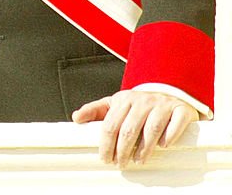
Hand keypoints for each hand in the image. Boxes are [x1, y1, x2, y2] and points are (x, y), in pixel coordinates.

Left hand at [72, 90, 198, 165]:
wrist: (170, 94)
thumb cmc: (139, 105)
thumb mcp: (116, 104)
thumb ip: (96, 111)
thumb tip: (76, 118)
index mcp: (124, 99)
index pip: (111, 124)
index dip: (106, 143)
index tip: (105, 158)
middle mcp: (143, 101)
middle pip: (129, 129)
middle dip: (122, 150)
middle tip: (120, 163)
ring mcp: (163, 105)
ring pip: (151, 129)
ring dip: (144, 148)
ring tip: (138, 160)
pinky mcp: (182, 111)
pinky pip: (175, 125)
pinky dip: (168, 137)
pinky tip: (163, 146)